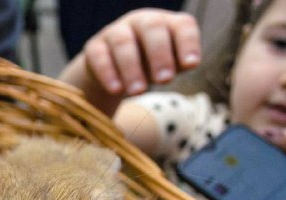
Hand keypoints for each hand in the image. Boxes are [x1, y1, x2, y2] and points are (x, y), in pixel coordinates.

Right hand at [59, 9, 200, 115]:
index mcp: (166, 24)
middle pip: (152, 27)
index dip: (188, 43)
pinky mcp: (94, 48)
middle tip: (164, 80)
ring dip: (132, 67)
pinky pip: (99, 56)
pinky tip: (116, 90)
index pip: (182, 25)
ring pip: (123, 42)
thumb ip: (179, 65)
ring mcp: (115, 32)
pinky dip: (108, 73)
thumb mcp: (166, 67)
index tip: (191, 65)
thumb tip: (189, 63)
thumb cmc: (147, 68)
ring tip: (138, 92)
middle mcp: (141, 21)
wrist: (111, 75)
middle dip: (160, 54)